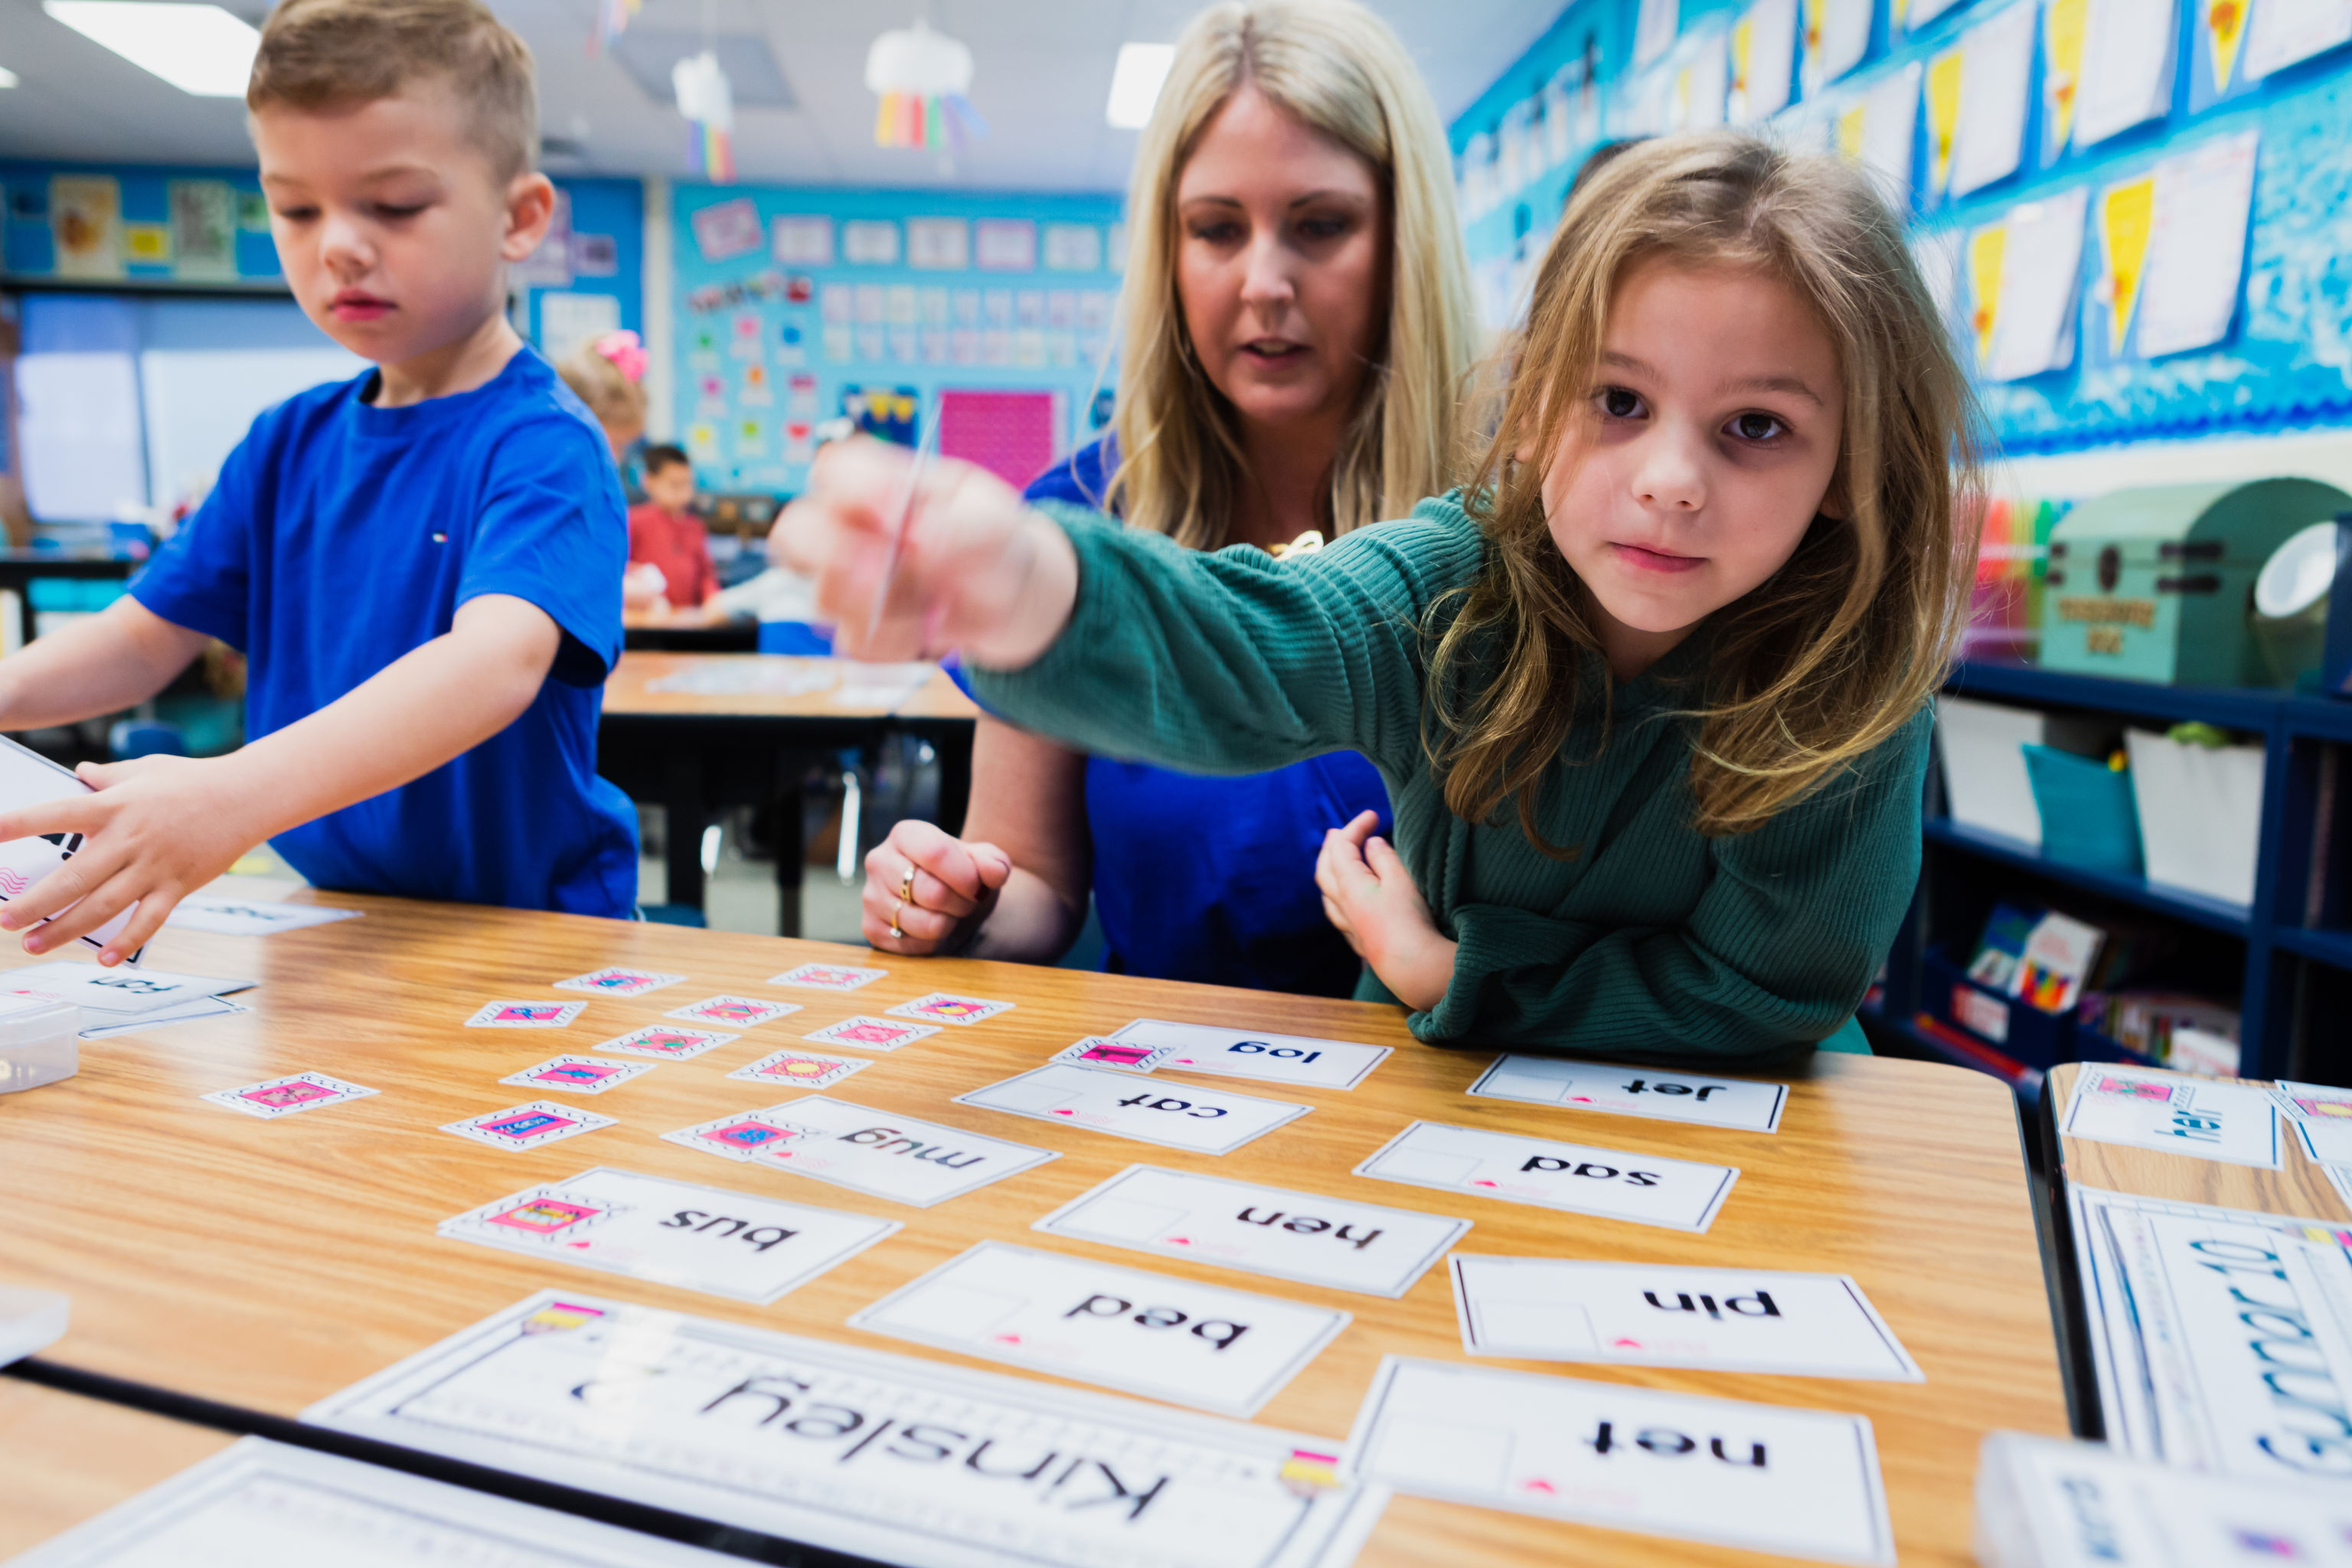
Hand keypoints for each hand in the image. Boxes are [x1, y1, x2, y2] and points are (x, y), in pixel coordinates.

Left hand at [0, 753, 271, 964]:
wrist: (247, 796)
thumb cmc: (192, 780)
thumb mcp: (145, 769)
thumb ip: (107, 776)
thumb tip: (80, 774)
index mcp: (114, 806)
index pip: (56, 814)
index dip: (18, 824)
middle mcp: (129, 839)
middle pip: (74, 877)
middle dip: (35, 903)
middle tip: (6, 921)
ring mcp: (154, 866)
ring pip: (103, 905)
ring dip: (65, 929)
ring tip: (34, 945)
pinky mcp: (178, 885)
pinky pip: (149, 920)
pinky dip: (127, 941)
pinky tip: (102, 958)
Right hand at [770, 436, 1076, 665]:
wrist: (1011, 596)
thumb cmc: (994, 542)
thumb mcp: (995, 523)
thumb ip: (957, 527)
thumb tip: (915, 537)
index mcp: (877, 482)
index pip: (832, 469)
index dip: (856, 492)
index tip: (899, 512)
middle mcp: (849, 528)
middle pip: (796, 533)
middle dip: (839, 557)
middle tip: (887, 568)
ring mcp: (846, 581)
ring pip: (826, 599)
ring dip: (888, 607)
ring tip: (936, 600)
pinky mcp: (857, 628)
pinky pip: (855, 645)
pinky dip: (899, 643)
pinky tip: (929, 627)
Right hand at [861, 818, 1013, 954]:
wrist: (948, 900)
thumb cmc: (961, 875)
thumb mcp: (983, 862)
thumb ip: (993, 862)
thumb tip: (995, 872)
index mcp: (906, 834)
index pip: (936, 853)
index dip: (965, 877)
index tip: (978, 888)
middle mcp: (880, 861)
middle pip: (930, 892)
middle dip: (960, 903)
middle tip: (965, 901)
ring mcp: (871, 895)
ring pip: (921, 922)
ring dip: (948, 924)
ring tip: (949, 912)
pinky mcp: (870, 927)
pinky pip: (908, 944)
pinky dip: (930, 942)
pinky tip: (932, 929)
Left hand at [1315, 809, 1456, 1011]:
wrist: (1412, 966)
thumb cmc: (1409, 919)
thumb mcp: (1401, 880)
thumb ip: (1383, 858)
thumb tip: (1370, 843)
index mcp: (1350, 884)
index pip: (1343, 847)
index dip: (1355, 827)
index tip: (1372, 815)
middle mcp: (1342, 905)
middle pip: (1325, 870)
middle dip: (1331, 847)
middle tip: (1338, 832)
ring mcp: (1348, 925)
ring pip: (1327, 894)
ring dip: (1329, 873)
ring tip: (1334, 863)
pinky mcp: (1359, 941)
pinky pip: (1337, 913)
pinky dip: (1336, 898)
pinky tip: (1343, 902)